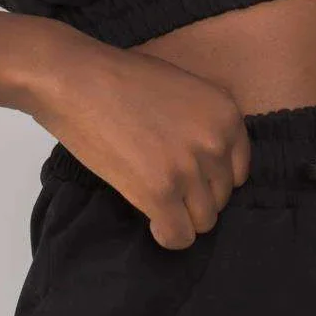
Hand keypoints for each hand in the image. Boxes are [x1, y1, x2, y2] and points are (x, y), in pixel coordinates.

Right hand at [13, 27, 250, 248]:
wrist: (77, 80)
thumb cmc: (120, 79)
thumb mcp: (183, 90)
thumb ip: (203, 125)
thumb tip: (206, 165)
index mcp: (226, 114)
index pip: (239, 171)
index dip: (211, 178)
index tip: (190, 178)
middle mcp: (215, 143)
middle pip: (221, 198)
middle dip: (194, 197)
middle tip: (165, 185)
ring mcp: (189, 169)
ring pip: (203, 221)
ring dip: (181, 216)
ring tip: (156, 201)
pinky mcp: (160, 193)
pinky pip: (179, 236)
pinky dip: (167, 235)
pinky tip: (152, 221)